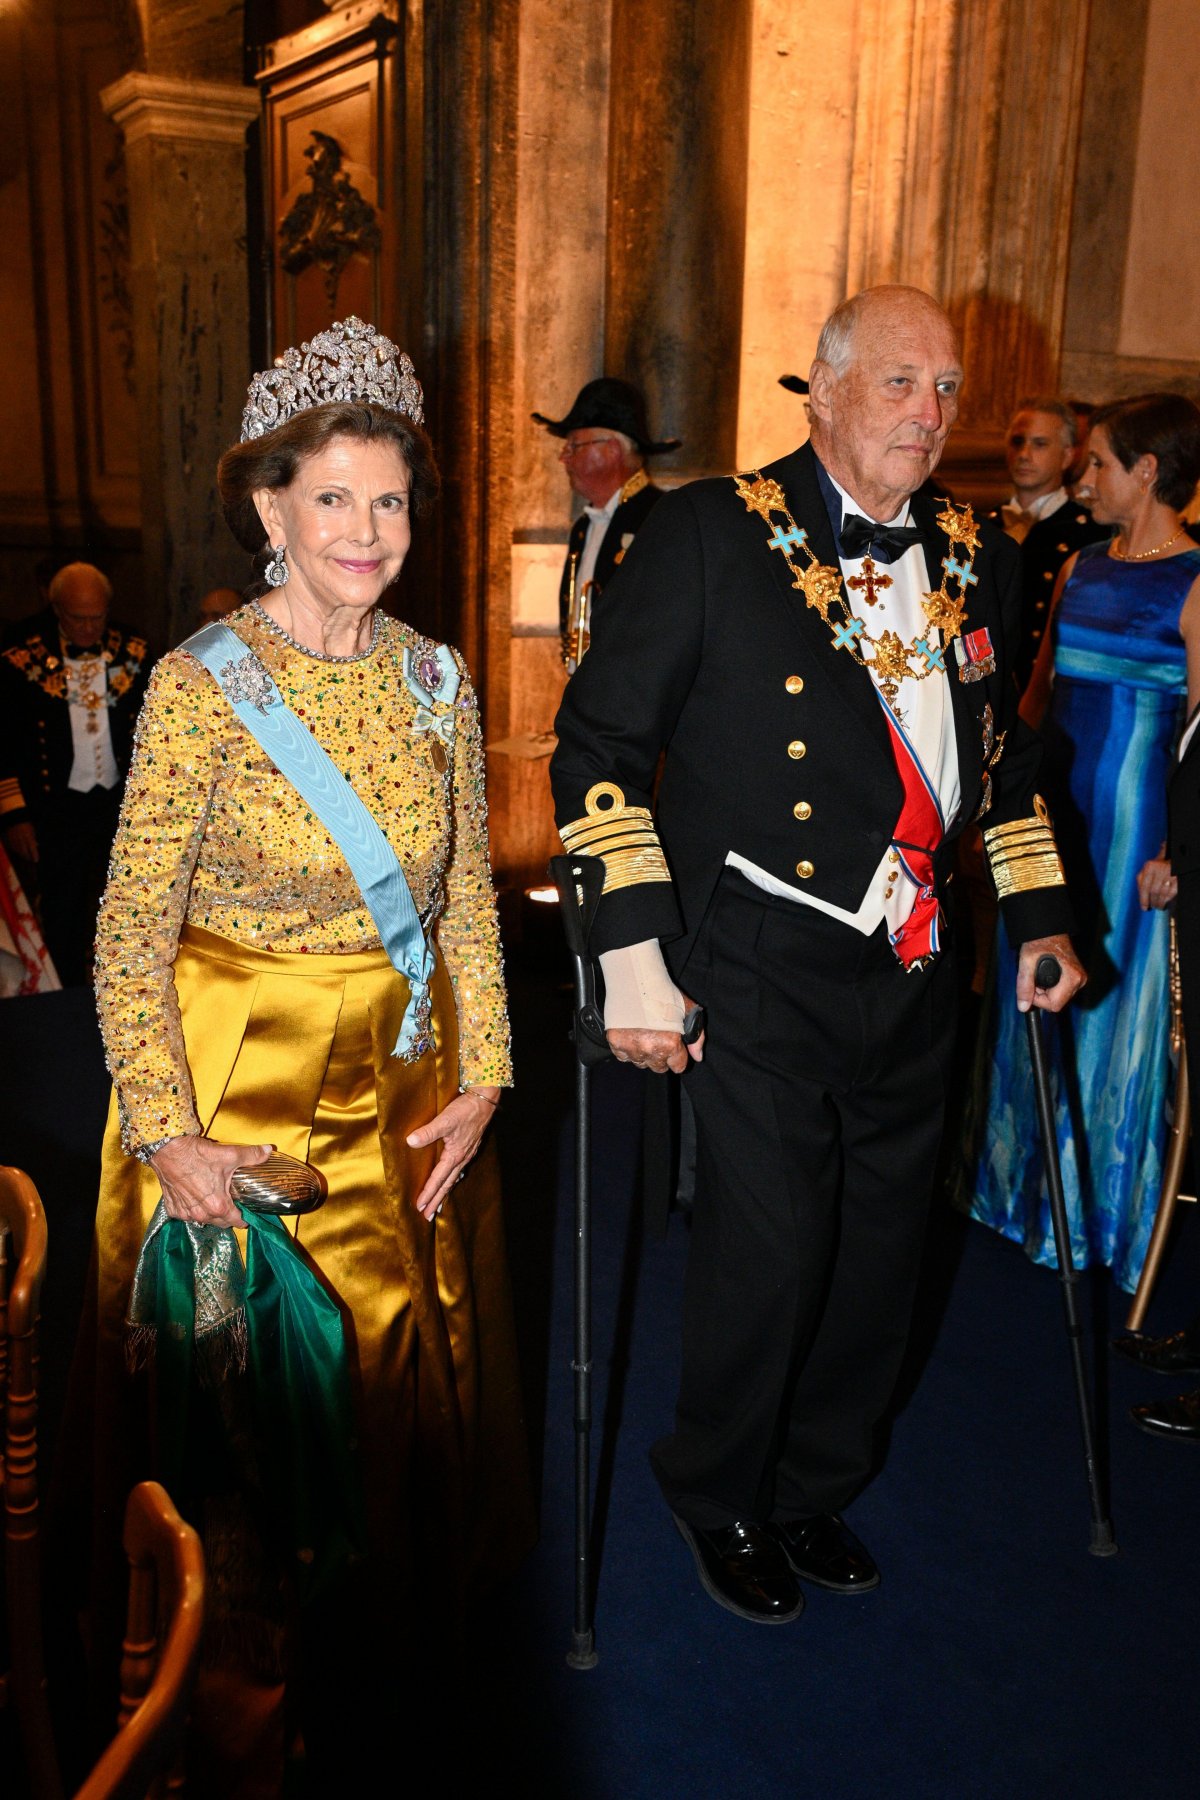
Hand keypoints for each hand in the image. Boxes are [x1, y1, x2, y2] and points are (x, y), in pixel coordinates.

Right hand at [4, 821, 37, 862]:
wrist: (14, 818)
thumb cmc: (26, 824)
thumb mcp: (32, 830)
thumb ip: (34, 838)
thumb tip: (37, 845)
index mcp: (29, 838)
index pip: (32, 850)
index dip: (34, 856)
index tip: (36, 860)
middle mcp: (22, 841)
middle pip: (25, 853)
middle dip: (28, 857)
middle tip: (30, 860)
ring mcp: (15, 841)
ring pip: (18, 851)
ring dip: (22, 855)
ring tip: (25, 857)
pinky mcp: (9, 840)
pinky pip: (13, 848)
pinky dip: (16, 851)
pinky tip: (18, 852)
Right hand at [151, 1136, 272, 1227]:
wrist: (168, 1151)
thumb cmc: (199, 1155)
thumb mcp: (230, 1154)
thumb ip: (252, 1155)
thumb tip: (270, 1150)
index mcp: (218, 1206)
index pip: (236, 1221)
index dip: (244, 1218)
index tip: (247, 1214)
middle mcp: (201, 1215)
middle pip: (220, 1223)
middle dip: (228, 1216)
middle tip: (232, 1204)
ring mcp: (185, 1213)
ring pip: (203, 1221)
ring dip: (210, 1214)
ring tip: (214, 1201)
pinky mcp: (172, 1208)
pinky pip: (186, 1215)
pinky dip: (191, 1210)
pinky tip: (195, 1199)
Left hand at [406, 1087, 498, 1221]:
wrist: (485, 1099)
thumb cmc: (465, 1109)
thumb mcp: (445, 1119)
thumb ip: (428, 1132)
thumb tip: (410, 1142)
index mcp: (455, 1155)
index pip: (438, 1179)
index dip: (428, 1193)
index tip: (420, 1207)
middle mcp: (462, 1158)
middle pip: (447, 1184)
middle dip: (437, 1200)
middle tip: (428, 1216)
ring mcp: (468, 1154)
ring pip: (454, 1178)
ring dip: (444, 1192)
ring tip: (438, 1204)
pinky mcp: (470, 1147)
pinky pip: (459, 1169)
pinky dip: (452, 1179)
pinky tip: (451, 1178)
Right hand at [607, 993, 705, 1074]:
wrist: (637, 980)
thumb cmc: (664, 993)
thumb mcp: (689, 1011)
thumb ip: (696, 1037)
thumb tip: (697, 1056)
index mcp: (670, 1044)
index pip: (677, 1066)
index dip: (678, 1057)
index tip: (674, 1049)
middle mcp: (649, 1049)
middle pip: (658, 1067)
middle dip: (661, 1057)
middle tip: (659, 1040)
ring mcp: (631, 1047)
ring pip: (641, 1063)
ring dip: (644, 1054)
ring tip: (645, 1035)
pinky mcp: (615, 1042)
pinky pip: (624, 1057)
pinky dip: (628, 1050)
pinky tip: (633, 1035)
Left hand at [1016, 934, 1086, 1014]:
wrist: (1048, 929)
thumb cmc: (1040, 941)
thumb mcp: (1027, 962)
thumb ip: (1024, 985)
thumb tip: (1023, 1006)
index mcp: (1072, 977)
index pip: (1054, 1005)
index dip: (1038, 1000)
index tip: (1030, 987)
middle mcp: (1080, 980)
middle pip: (1057, 1003)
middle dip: (1041, 995)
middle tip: (1033, 978)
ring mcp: (1079, 979)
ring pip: (1059, 999)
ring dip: (1045, 992)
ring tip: (1038, 974)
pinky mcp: (1076, 978)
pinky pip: (1061, 992)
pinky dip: (1050, 988)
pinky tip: (1045, 975)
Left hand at [1137, 856, 1177, 910]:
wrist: (1171, 861)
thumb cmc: (1157, 869)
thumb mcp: (1147, 871)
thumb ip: (1141, 883)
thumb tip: (1141, 900)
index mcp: (1149, 867)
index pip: (1144, 886)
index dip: (1143, 899)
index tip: (1144, 908)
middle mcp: (1160, 869)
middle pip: (1154, 891)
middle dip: (1152, 902)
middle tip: (1152, 907)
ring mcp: (1170, 873)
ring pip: (1163, 893)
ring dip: (1160, 903)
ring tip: (1159, 906)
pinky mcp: (1178, 878)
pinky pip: (1172, 893)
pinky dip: (1168, 900)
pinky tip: (1165, 903)